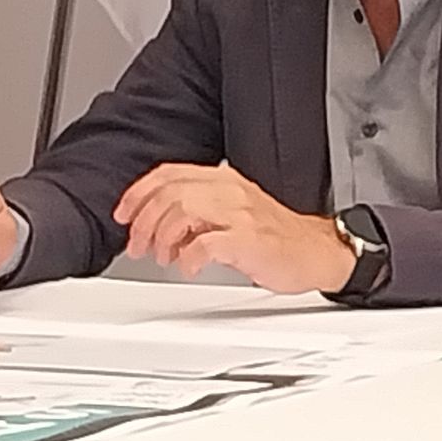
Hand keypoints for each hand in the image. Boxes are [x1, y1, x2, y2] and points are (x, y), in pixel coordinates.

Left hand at [112, 163, 353, 293]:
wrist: (318, 252)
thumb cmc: (275, 236)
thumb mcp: (234, 210)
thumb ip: (198, 209)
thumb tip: (155, 223)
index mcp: (225, 180)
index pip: (169, 173)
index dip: (138, 193)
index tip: (123, 214)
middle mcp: (231, 191)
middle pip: (170, 192)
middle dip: (144, 222)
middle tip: (139, 247)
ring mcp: (241, 214)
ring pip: (182, 211)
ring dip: (162, 238)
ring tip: (165, 257)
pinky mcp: (249, 240)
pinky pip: (206, 244)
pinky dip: (188, 258)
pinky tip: (189, 267)